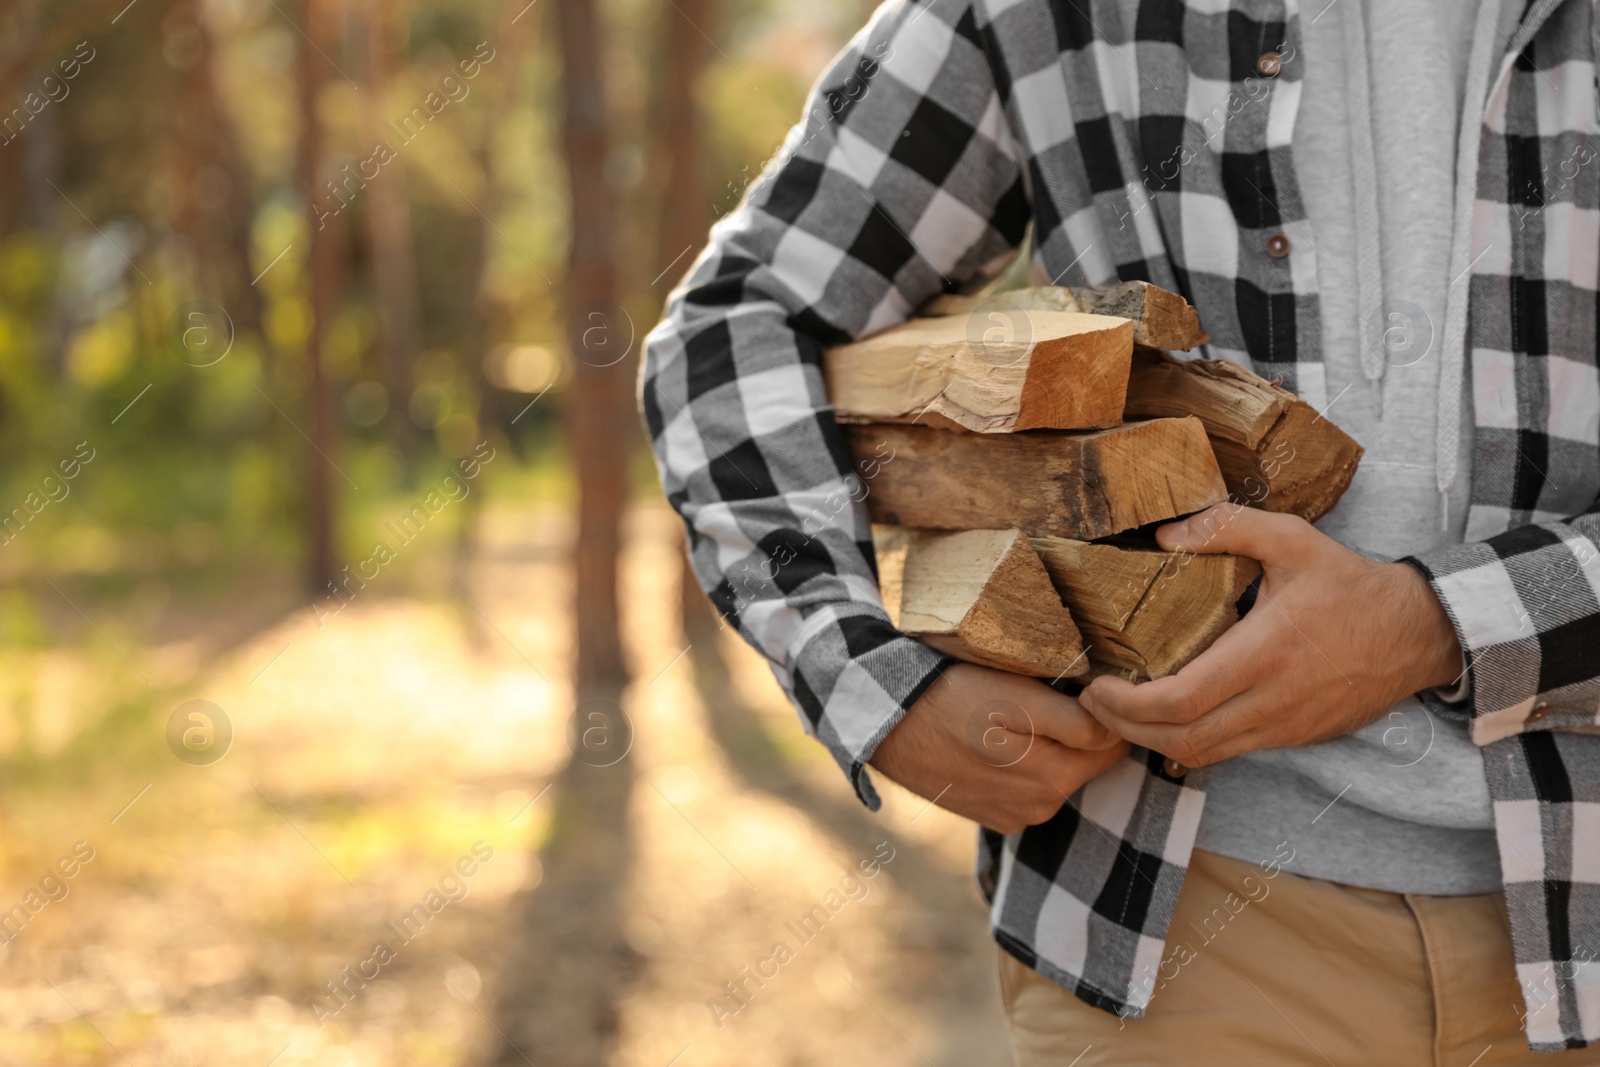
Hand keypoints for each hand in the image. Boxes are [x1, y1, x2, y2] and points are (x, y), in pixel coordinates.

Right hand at [869, 662, 1129, 833]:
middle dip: (1080, 733)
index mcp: (1053, 779)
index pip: (1113, 746)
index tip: (1087, 688)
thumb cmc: (951, 697)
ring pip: (1057, 775)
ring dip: (1050, 749)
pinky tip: (997, 742)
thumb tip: (1117, 729)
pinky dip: (1023, 766)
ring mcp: (1014, 817)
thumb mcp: (1016, 697)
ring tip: (1018, 715)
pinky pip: (1027, 789)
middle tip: (1050, 694)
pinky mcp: (991, 817)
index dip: (1107, 714)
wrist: (885, 723)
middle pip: (1086, 763)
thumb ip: (1074, 721)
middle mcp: (1039, 808)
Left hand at [1077, 503, 1464, 768]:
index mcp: (1265, 653)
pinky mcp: (1295, 738)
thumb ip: (1228, 527)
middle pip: (1182, 739)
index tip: (1096, 685)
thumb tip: (1164, 532)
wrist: (1418, 633)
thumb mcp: (1293, 539)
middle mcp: (1271, 701)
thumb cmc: (1350, 585)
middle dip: (1126, 728)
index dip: (1128, 704)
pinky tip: (1167, 719)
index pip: (1180, 701)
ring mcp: (1284, 727)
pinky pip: (1229, 752)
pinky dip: (1188, 742)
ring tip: (1119, 713)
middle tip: (1092, 703)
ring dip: (1153, 741)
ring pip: (1203, 755)